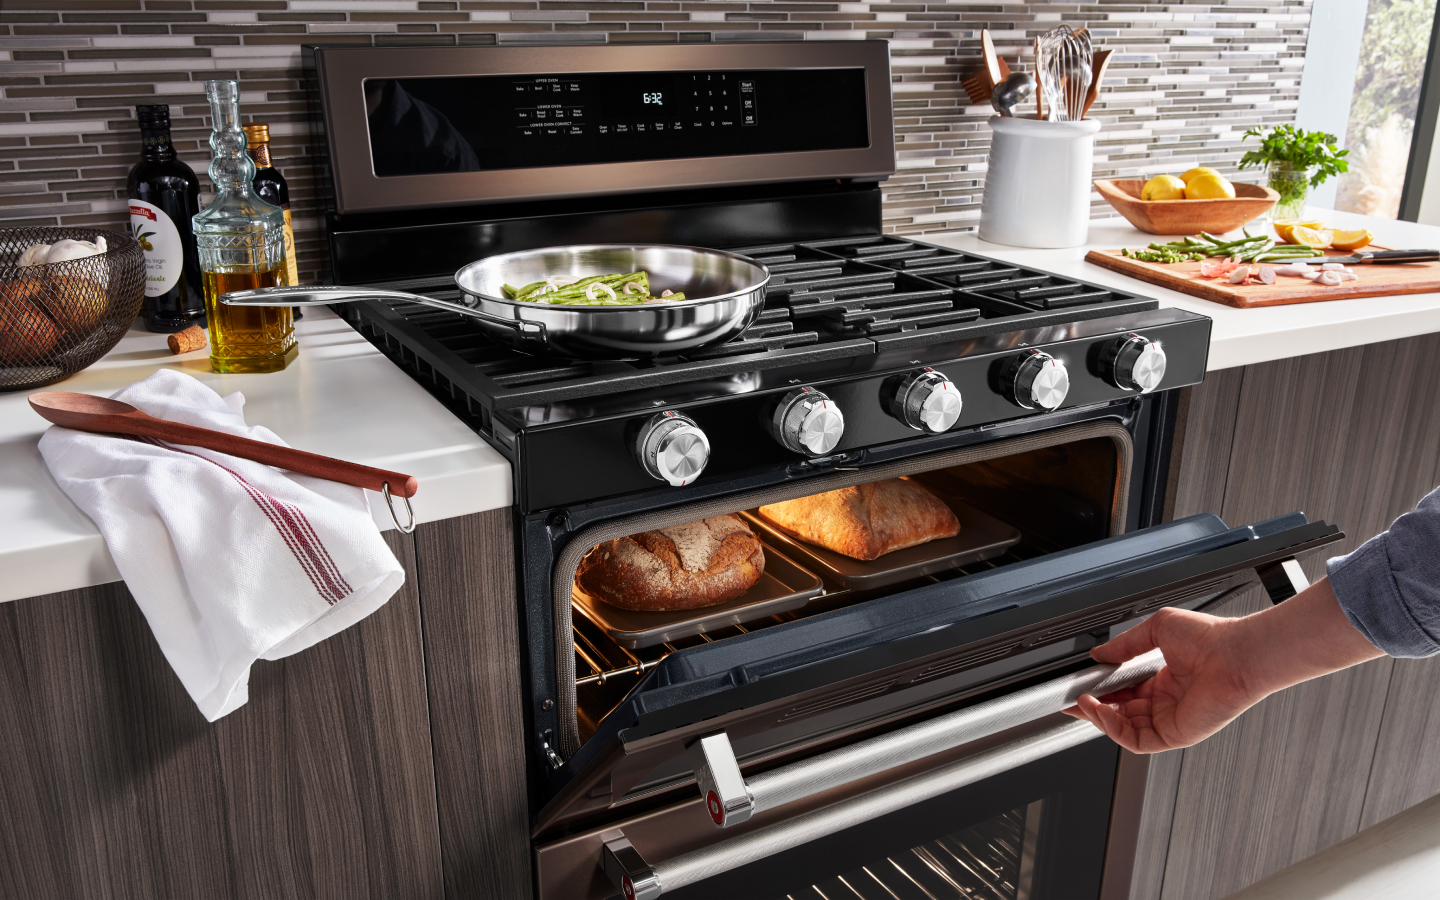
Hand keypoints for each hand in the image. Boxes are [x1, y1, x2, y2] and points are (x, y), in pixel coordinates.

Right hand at [1064, 577, 1383, 753]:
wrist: (1238, 654)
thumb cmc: (1212, 638)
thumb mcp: (1157, 629)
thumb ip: (1125, 644)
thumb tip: (1099, 654)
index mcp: (1165, 679)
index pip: (1123, 691)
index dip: (1100, 690)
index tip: (1081, 685)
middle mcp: (1167, 701)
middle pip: (1120, 712)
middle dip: (1094, 707)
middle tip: (1073, 698)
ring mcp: (1171, 720)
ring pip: (1124, 728)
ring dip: (1100, 718)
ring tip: (1083, 703)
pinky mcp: (1176, 734)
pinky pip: (1137, 740)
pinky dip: (1114, 729)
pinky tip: (1101, 713)